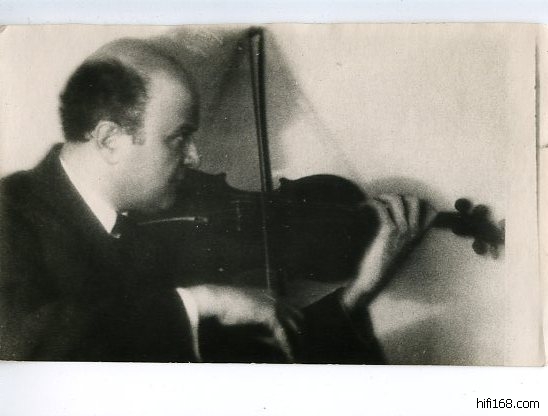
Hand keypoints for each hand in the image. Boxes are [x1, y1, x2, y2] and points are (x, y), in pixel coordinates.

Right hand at [185, 284, 302, 361]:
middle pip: (298, 318)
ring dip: (297, 344)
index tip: (298, 342)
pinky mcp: (270, 315)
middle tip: (301, 353)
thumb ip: (259, 329)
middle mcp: (275, 298)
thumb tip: (271, 344)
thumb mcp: (245, 319)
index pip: (291, 311)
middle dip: (301, 336)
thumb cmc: (223, 310)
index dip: (295, 327)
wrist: (212, 302)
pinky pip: (284, 336)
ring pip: (295, 327)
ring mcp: (274, 305)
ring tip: (298, 360)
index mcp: (269, 295)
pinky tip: (290, 361)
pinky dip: (288, 349)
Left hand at [341, 194, 436, 310]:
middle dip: (397, 196)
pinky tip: (361, 208)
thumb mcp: (397, 247)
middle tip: (382, 202)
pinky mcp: (388, 231)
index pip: (431, 211)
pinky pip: (381, 208)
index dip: (416, 202)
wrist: (371, 279)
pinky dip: (369, 204)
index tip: (397, 204)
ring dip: (381, 198)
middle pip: (414, 200)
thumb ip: (400, 233)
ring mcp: (402, 230)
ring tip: (371, 203)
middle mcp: (413, 231)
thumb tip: (391, 214)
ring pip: (396, 200)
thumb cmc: (380, 263)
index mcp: (417, 235)